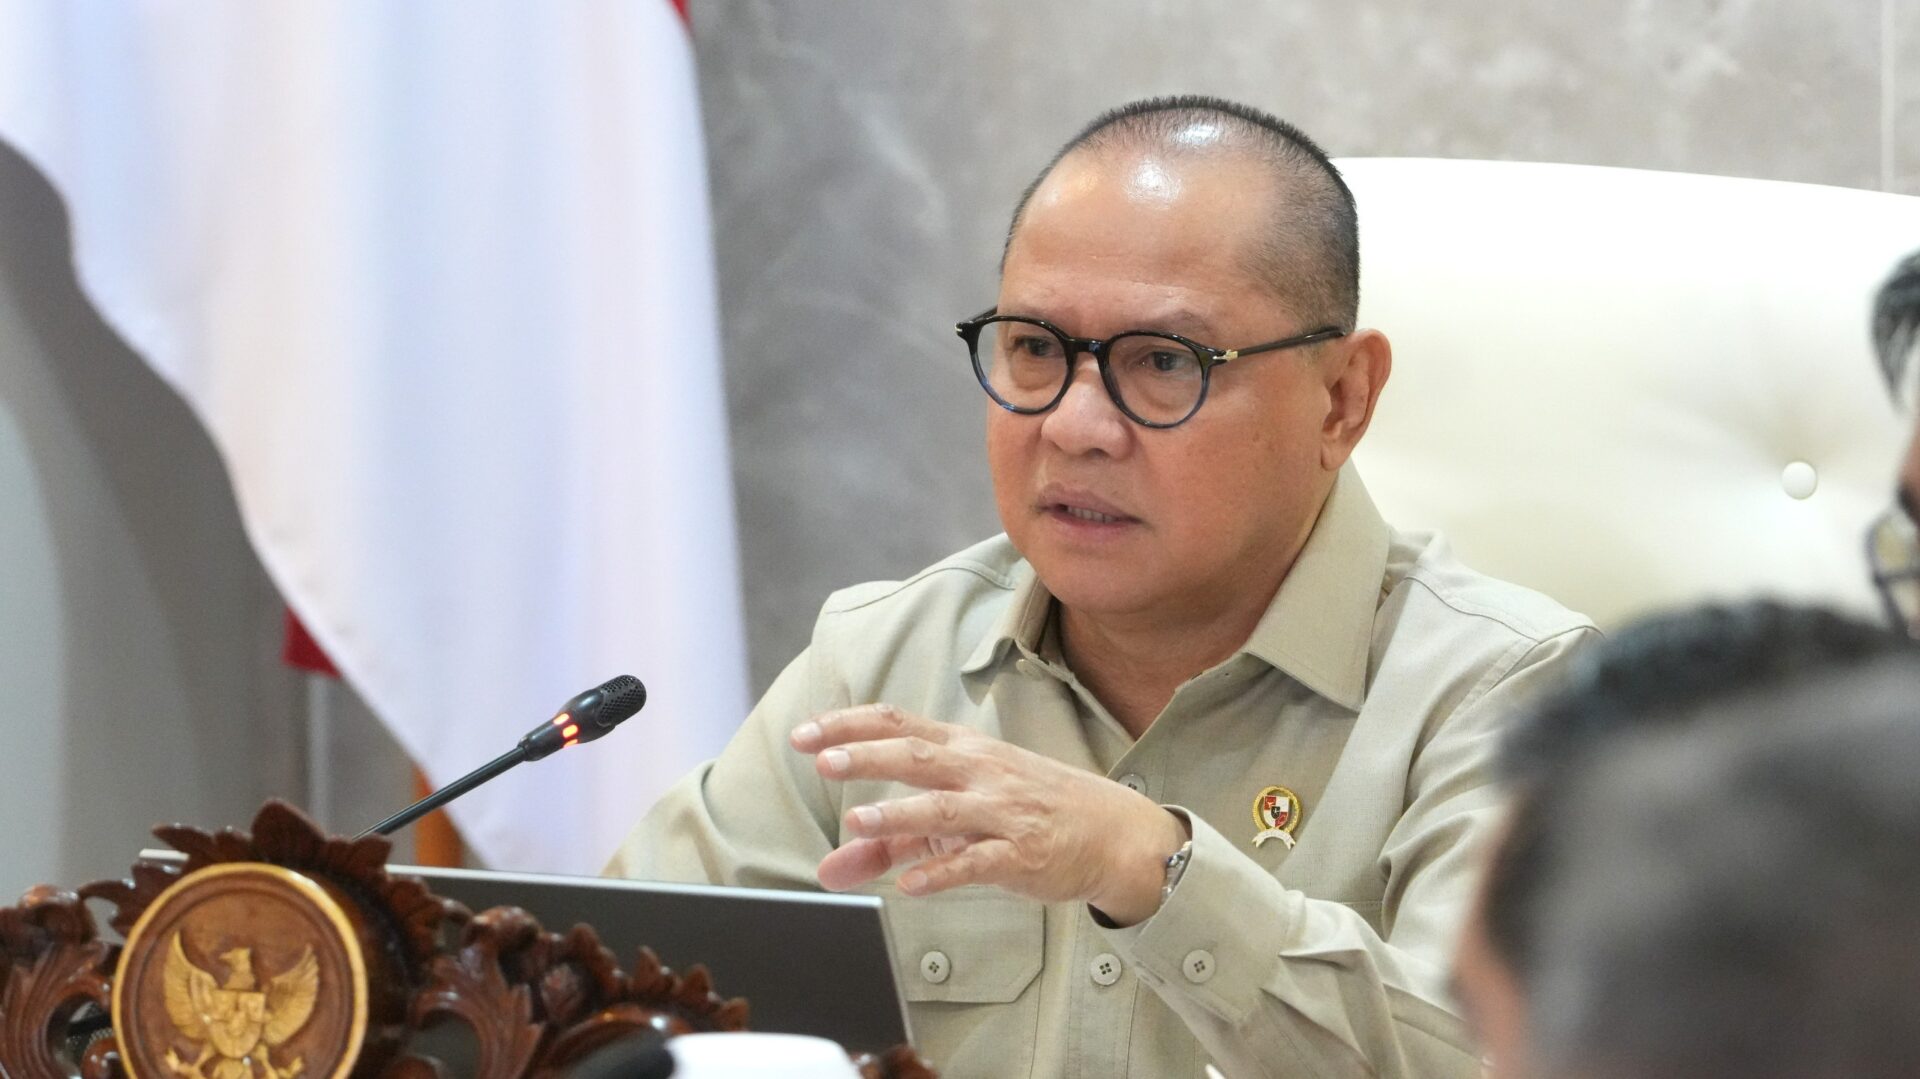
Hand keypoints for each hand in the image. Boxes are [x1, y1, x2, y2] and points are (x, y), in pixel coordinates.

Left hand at [790, 704, 1188, 925]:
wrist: (1111, 831)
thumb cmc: (1026, 810)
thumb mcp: (958, 816)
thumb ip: (890, 841)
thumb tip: (828, 870)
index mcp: (961, 751)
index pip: (897, 725)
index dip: (848, 725)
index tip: (804, 734)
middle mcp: (979, 772)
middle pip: (917, 757)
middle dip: (868, 757)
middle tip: (824, 762)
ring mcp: (1002, 812)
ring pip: (945, 808)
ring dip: (900, 815)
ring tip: (858, 822)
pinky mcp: (1022, 854)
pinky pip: (979, 862)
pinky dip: (944, 872)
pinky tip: (910, 885)